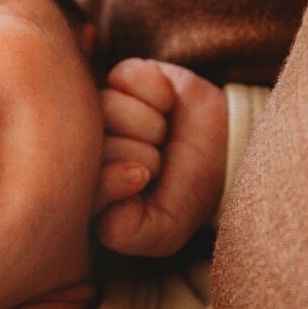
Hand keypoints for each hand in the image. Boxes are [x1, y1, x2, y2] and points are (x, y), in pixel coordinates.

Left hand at [94, 58, 230, 256]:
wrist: (228, 152)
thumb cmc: (188, 196)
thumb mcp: (162, 231)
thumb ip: (124, 232)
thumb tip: (99, 201)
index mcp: (85, 184)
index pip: (79, 176)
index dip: (117, 178)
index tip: (144, 181)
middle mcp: (87, 144)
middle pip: (96, 140)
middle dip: (140, 152)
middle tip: (160, 159)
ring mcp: (102, 108)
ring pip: (108, 107)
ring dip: (150, 124)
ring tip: (163, 134)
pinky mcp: (123, 76)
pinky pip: (127, 77)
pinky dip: (158, 92)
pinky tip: (167, 105)